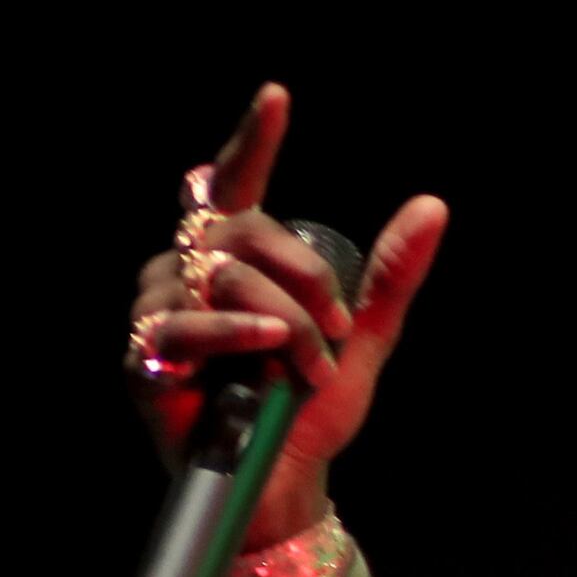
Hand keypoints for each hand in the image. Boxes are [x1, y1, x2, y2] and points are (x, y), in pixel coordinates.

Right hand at [125, 84, 447, 546]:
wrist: (287, 478)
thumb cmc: (310, 408)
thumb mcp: (363, 337)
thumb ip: (390, 275)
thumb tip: (432, 206)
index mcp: (236, 258)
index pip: (236, 184)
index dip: (254, 140)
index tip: (278, 97)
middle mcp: (187, 270)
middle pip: (241, 232)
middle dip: (303, 276)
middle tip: (333, 332)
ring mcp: (160, 310)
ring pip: (221, 275)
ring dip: (283, 321)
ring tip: (305, 366)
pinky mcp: (144, 355)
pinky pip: (186, 323)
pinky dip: (235, 331)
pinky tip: (267, 344)